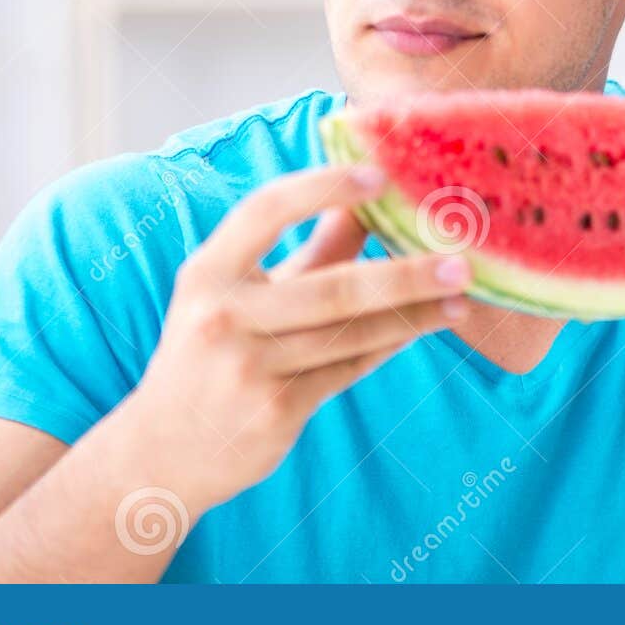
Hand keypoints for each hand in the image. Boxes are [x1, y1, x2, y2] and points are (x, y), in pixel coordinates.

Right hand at [120, 164, 470, 511]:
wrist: (163, 450)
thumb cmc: (213, 351)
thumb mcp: (240, 294)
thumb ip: (306, 251)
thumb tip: (365, 199)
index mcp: (209, 272)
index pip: (266, 211)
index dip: (323, 187)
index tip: (380, 175)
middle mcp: (223, 316)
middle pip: (333, 287)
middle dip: (405, 273)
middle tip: (461, 259)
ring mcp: (249, 367)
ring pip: (351, 334)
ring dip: (415, 313)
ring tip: (461, 295)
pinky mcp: (274, 410)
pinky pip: (349, 369)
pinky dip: (390, 344)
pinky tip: (424, 326)